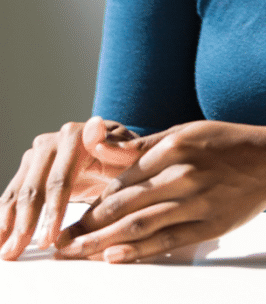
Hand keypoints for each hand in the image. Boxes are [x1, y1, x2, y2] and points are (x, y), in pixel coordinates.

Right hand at [0, 117, 139, 259]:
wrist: (118, 155)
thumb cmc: (130, 159)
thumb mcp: (136, 155)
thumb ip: (122, 144)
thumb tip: (95, 128)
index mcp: (76, 137)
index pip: (60, 181)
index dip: (53, 211)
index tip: (50, 238)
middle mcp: (50, 142)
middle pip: (34, 189)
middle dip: (27, 225)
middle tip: (20, 253)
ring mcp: (35, 156)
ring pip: (19, 195)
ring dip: (9, 226)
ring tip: (7, 253)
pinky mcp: (27, 170)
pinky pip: (12, 197)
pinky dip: (5, 219)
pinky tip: (1, 240)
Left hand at [54, 120, 265, 263]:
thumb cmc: (229, 144)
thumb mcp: (189, 131)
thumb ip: (144, 145)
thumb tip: (99, 146)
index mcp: (176, 146)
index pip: (122, 178)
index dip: (94, 200)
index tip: (70, 214)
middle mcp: (185, 174)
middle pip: (124, 204)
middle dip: (86, 226)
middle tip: (60, 242)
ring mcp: (198, 201)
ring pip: (139, 225)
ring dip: (101, 242)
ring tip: (75, 253)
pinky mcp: (211, 224)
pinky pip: (167, 240)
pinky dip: (137, 251)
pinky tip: (113, 257)